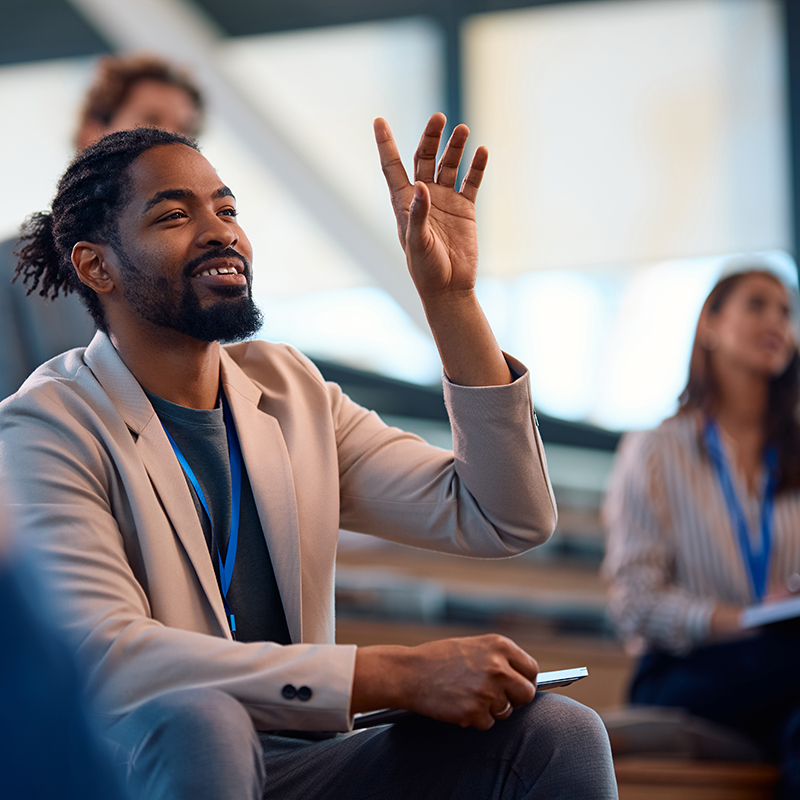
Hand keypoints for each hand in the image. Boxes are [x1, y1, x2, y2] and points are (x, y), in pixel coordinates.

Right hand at [352, 634, 537, 729]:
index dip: (525, 680)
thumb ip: (499, 659)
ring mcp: (487, 690)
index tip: (518, 686)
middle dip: (515, 700)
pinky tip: (459, 705)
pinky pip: (487, 723)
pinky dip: (475, 719)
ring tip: (468, 696)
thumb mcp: (473, 647)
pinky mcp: (475, 711)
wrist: (409, 672)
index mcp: (499, 645)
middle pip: (527, 694)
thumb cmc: (438, 659)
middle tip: (499, 698)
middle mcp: (498, 667)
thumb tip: (522, 678)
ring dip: (491, 709)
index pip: (531, 669)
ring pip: (506, 711)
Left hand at [374, 113, 487, 303]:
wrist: (450, 288)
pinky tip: (481, 151)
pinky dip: (476, 166)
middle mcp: (423, 197)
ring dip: (455, 147)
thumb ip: (418, 214)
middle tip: (439, 118)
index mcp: (404, 203)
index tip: (378, 120)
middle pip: (424, 158)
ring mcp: (445, 201)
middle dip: (431, 137)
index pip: (392, 167)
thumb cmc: (426, 270)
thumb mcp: (418, 243)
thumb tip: (421, 185)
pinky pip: (471, 182)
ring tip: (464, 131)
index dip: (385, 144)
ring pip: (449, 165)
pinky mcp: (465, 209)